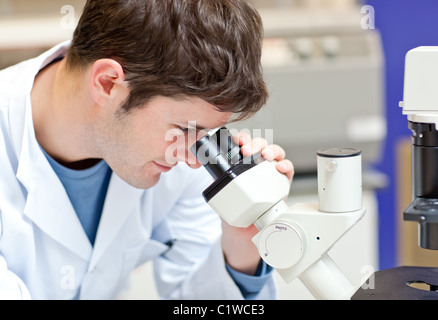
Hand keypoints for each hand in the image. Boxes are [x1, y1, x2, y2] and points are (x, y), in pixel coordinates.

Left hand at [221, 132, 293, 274]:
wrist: (245, 228)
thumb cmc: (236, 206)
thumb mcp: (224, 192)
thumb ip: (219, 183)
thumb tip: (212, 178)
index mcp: (244, 161)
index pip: (245, 143)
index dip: (243, 138)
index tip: (237, 140)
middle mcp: (259, 163)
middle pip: (261, 144)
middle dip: (255, 143)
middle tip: (247, 150)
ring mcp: (272, 171)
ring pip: (276, 152)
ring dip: (271, 150)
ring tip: (265, 154)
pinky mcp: (283, 182)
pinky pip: (288, 169)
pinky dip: (285, 165)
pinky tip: (279, 166)